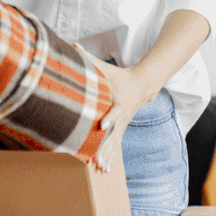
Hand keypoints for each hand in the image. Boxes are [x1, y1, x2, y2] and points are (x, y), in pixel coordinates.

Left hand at [74, 45, 156, 169]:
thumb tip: (73, 45)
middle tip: (97, 159)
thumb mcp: (106, 67)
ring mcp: (122, 124)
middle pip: (112, 133)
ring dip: (107, 156)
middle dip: (104, 146)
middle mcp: (122, 116)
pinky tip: (105, 169)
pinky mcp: (122, 129)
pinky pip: (115, 145)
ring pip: (114, 143)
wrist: (143, 84)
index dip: (108, 118)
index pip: (114, 110)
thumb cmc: (119, 75)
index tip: (101, 126)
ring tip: (100, 169)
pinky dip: (110, 157)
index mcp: (118, 100)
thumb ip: (89, 57)